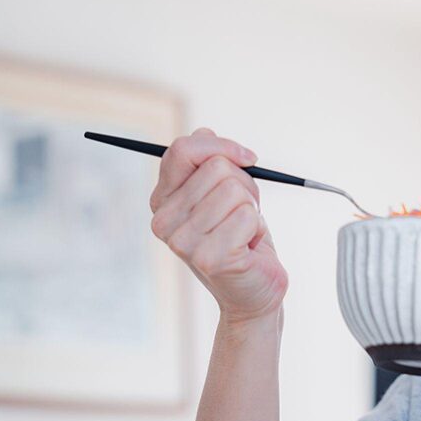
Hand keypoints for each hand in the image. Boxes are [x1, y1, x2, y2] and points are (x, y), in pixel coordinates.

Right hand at [149, 127, 288, 324]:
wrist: (254, 288)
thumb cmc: (241, 236)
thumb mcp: (225, 192)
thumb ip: (211, 162)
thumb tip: (204, 133)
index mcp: (163, 199)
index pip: (183, 149)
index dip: (221, 146)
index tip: (248, 158)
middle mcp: (163, 220)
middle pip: (217, 168)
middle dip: (244, 185)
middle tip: (243, 213)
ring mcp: (182, 242)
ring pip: (234, 191)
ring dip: (251, 208)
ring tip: (244, 231)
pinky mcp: (208, 258)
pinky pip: (247, 216)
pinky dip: (257, 227)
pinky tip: (247, 247)